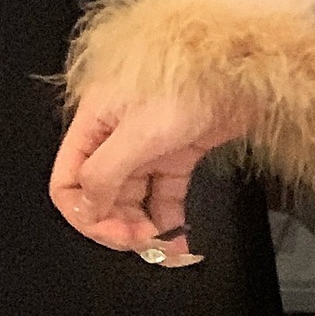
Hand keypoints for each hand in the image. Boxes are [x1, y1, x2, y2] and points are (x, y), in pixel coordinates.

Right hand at [48, 81, 251, 263]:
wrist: (246, 65)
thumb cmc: (193, 80)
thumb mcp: (140, 131)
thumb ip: (106, 172)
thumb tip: (90, 207)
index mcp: (94, 124)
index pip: (68, 183)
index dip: (86, 215)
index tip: (114, 235)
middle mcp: (117, 136)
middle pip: (102, 196)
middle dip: (119, 226)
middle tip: (144, 246)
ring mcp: (149, 144)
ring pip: (135, 199)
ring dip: (146, 230)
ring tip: (165, 250)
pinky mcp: (179, 151)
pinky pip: (165, 195)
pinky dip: (170, 221)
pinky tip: (179, 241)